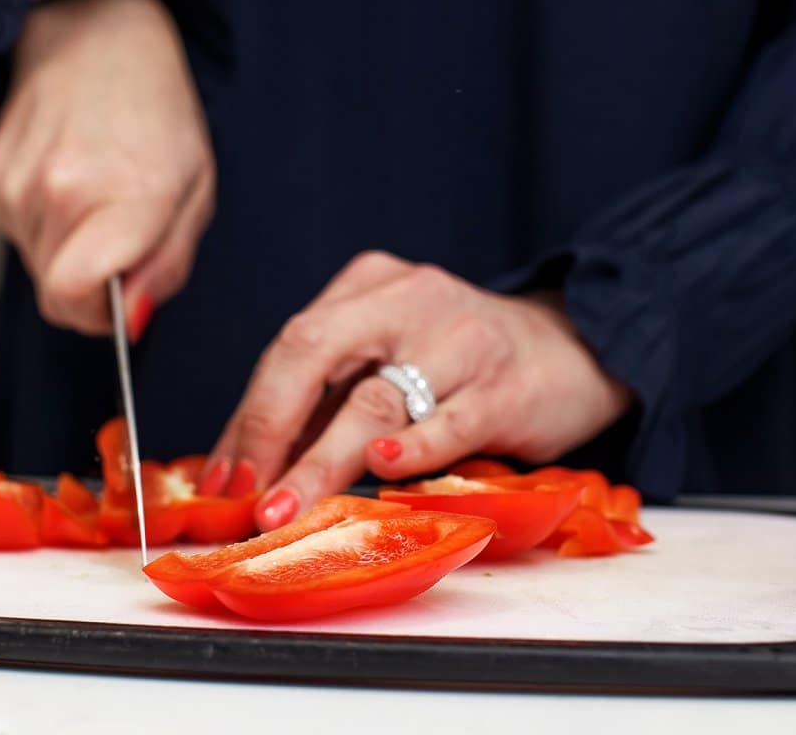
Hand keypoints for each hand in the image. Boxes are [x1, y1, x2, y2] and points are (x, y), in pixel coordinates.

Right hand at [0, 0, 213, 336]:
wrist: (94, 38)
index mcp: (126, 197)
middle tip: (123, 238)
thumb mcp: (195, 194)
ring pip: (38, 268)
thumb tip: (132, 322)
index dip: (101, 316)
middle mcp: (60, 191)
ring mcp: (17, 185)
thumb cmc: (157, 115)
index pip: (74, 298)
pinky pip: (18, 238)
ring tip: (97, 197)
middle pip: (57, 296)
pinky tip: (68, 183)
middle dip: (93, 287)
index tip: (124, 298)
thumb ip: (167, 267)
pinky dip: (45, 227)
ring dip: (70, 252)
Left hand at [200, 251, 633, 529]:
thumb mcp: (391, 358)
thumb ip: (326, 403)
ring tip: (283, 508)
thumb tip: (245, 470)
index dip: (248, 416)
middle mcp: (406, 300)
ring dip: (320, 461)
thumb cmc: (463, 363)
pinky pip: (451, 419)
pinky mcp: (506, 386)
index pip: (289, 347)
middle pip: (313, 354)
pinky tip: (383, 465)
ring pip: (373, 398)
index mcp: (367, 287)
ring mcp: (459, 339)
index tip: (219, 479)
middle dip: (266, 430)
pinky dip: (413, 446)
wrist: (576, 348)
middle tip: (239, 495)